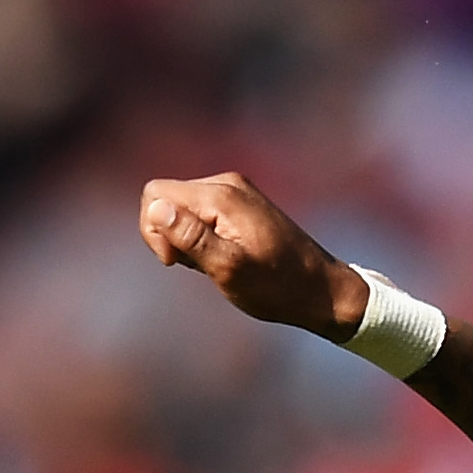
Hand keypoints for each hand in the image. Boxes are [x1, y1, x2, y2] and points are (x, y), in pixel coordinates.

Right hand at [136, 172, 363, 336]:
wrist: (320, 289)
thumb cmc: (276, 286)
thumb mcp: (229, 268)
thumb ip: (191, 237)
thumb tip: (156, 208)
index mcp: (221, 195)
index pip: (155, 193)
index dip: (153, 230)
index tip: (175, 262)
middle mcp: (226, 183)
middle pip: (165, 197)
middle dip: (168, 235)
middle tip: (199, 266)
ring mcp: (234, 192)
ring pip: (180, 208)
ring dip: (184, 240)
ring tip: (215, 264)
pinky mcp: (239, 205)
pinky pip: (198, 214)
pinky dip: (199, 239)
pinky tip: (222, 258)